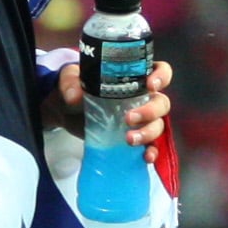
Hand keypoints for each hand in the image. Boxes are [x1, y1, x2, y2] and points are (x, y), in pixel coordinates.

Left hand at [43, 58, 173, 162]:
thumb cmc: (74, 87)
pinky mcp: (135, 136)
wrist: (66, 112)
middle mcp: (142, 97)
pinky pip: (152, 145)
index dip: (161, 76)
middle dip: (150, 111)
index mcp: (134, 77)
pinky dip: (152, 151)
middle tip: (128, 118)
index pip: (160, 71)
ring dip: (148, 133)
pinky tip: (146, 156)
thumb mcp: (69, 79)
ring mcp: (140, 119)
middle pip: (161, 103)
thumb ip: (70, 82)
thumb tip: (74, 96)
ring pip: (158, 125)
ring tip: (129, 139)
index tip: (150, 85)